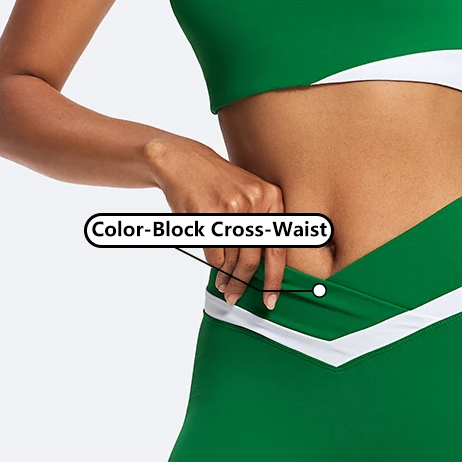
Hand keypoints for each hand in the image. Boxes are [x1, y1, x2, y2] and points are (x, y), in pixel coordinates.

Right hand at [145, 137, 285, 308]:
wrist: (183, 161)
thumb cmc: (219, 185)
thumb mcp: (249, 196)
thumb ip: (261, 227)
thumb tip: (267, 272)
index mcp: (272, 197)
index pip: (278, 248)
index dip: (275, 279)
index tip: (271, 300)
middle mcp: (255, 201)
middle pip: (252, 258)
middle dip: (243, 283)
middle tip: (236, 297)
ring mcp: (232, 207)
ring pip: (232, 259)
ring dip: (227, 278)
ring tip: (225, 285)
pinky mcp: (209, 214)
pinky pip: (214, 255)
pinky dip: (214, 264)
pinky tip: (214, 266)